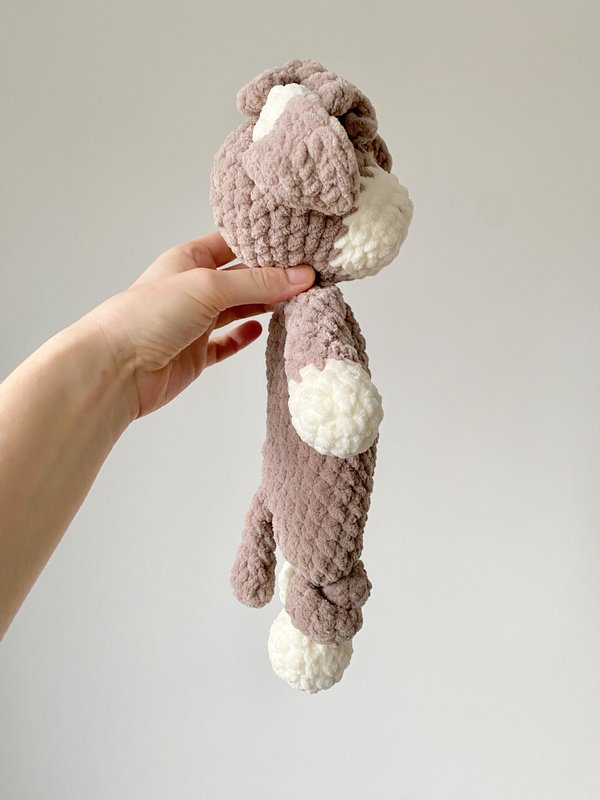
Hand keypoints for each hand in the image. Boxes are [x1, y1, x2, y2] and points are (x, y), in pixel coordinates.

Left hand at [87, 232, 315, 419]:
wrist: (116, 369)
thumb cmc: (149, 315)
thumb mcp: (208, 286)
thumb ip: (257, 282)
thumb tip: (303, 276)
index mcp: (189, 259)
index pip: (233, 243)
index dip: (265, 241)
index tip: (301, 242)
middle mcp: (193, 288)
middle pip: (241, 277)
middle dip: (273, 276)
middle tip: (311, 274)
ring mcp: (195, 322)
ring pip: (239, 309)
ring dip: (265, 305)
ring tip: (298, 300)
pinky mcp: (197, 354)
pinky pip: (226, 343)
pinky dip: (244, 338)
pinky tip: (262, 331)